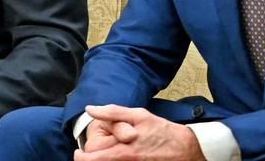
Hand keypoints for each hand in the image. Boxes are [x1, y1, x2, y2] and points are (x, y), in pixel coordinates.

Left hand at [73, 105, 203, 160]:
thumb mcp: (138, 115)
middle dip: (92, 159)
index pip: (93, 160)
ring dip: (104, 159)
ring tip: (107, 151)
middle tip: (91, 152)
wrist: (185, 149)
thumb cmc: (161, 130)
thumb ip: (112, 113)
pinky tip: (118, 155)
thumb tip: (90, 109)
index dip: (82, 158)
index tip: (78, 152)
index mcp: (124, 152)